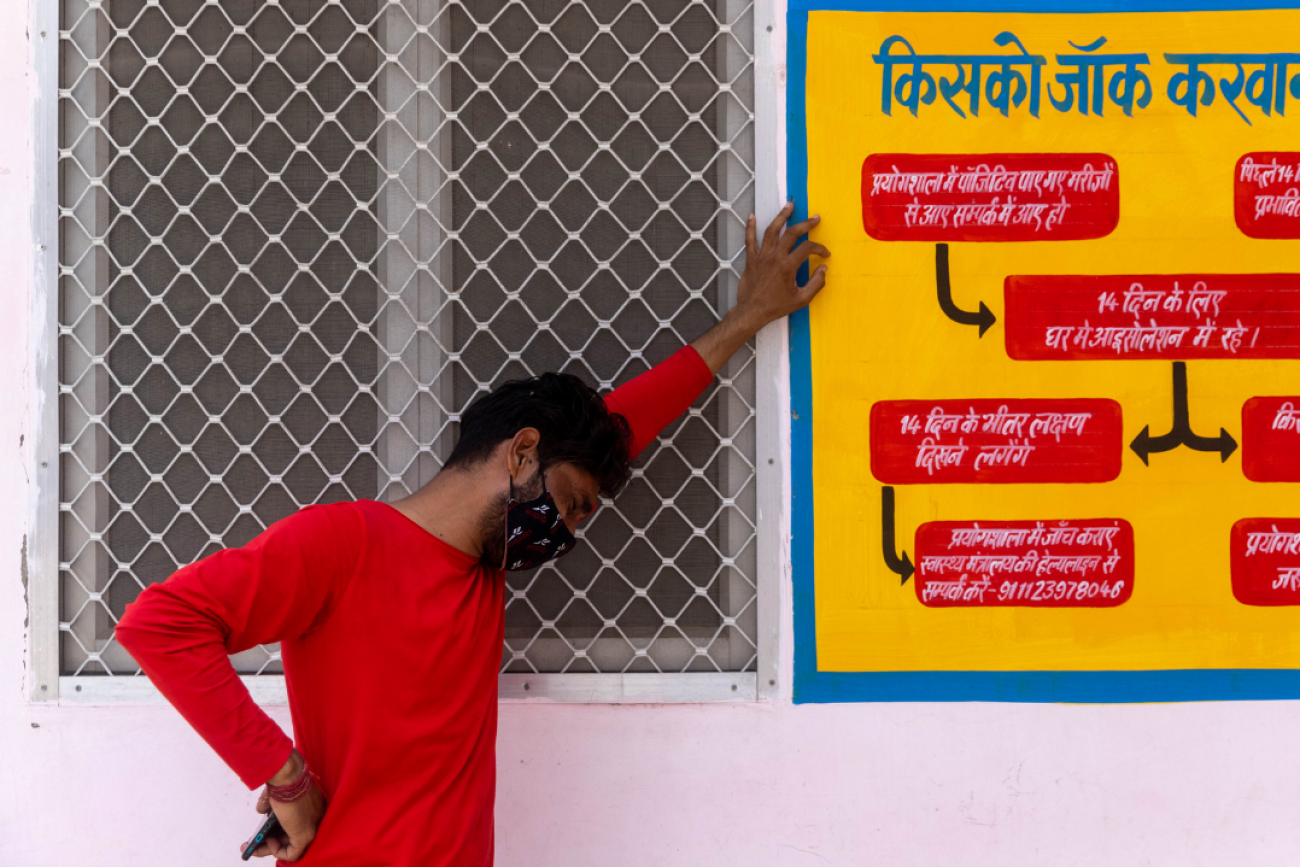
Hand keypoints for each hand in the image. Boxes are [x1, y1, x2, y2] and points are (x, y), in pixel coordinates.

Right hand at [241, 750, 326, 860]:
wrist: (287, 774)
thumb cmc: (284, 778)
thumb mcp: (276, 792)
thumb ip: (270, 803)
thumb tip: (262, 810)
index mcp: (313, 804)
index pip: (297, 822)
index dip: (281, 829)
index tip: (268, 831)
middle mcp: (316, 816)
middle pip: (293, 835)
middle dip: (271, 841)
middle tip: (255, 843)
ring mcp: (313, 826)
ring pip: (291, 846)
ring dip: (269, 848)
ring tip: (253, 847)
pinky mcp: (306, 835)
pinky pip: (293, 854)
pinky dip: (277, 851)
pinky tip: (268, 840)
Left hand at [691, 201, 829, 373]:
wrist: (752, 312)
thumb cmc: (777, 307)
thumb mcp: (801, 300)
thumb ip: (816, 284)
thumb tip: (824, 269)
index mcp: (788, 267)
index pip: (807, 249)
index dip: (819, 248)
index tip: (825, 254)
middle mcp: (775, 257)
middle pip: (792, 233)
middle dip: (806, 224)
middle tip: (815, 218)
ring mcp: (761, 257)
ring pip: (772, 231)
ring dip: (781, 217)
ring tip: (789, 205)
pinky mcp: (751, 259)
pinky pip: (749, 240)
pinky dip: (750, 227)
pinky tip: (752, 216)